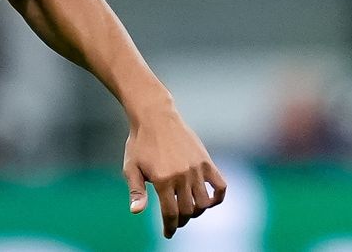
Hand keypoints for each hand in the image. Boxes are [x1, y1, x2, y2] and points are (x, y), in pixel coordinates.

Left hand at [122, 106, 225, 238]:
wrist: (155, 117)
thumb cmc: (139, 143)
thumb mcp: (131, 167)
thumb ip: (136, 191)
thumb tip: (136, 212)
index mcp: (162, 180)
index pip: (170, 213)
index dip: (170, 227)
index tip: (168, 233)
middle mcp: (181, 176)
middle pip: (187, 210)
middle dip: (181, 220)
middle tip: (176, 221)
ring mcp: (196, 169)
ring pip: (204, 202)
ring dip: (197, 211)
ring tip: (188, 209)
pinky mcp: (206, 162)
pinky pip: (220, 186)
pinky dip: (218, 198)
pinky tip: (209, 201)